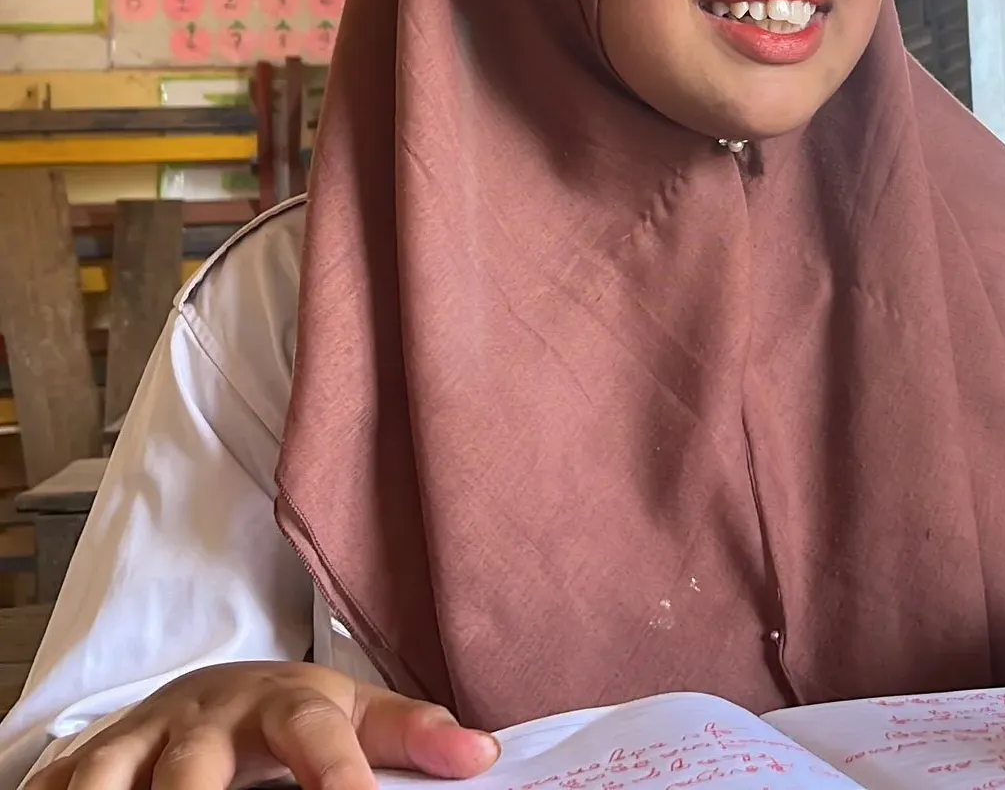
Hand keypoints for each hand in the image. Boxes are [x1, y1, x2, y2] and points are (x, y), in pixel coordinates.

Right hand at [32, 661, 498, 789]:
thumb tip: (484, 755)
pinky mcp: (88, 763)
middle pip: (194, 768)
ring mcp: (141, 743)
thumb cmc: (294, 714)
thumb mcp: (358, 714)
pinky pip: (57, 787)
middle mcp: (207, 721)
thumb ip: (414, 733)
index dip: (337, 772)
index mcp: (286, 705)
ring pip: (108, 777)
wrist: (215, 688)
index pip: (316, 734)